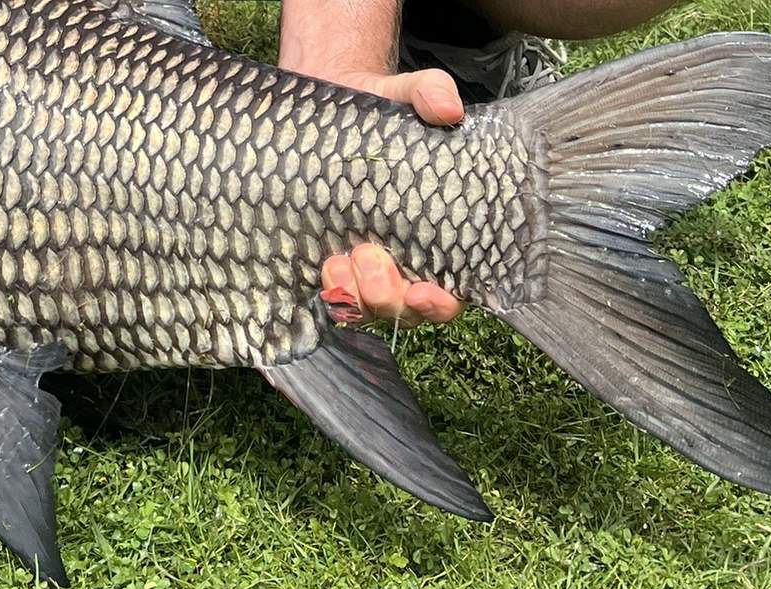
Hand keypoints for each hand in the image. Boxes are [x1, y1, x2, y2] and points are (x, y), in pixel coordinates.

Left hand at [284, 65, 469, 327]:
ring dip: (353, 296)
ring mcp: (362, 269)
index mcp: (435, 238)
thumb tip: (448, 108)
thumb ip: (429, 94)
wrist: (322, 111)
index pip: (448, 294)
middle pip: (402, 311)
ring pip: (364, 310)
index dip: (438, 304)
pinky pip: (331, 298)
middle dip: (387, 296)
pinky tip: (323, 265)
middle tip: (368, 254)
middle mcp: (401, 263)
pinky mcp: (327, 263)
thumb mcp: (403, 96)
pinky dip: (329, 291)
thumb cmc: (376, 112)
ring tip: (337, 261)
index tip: (424, 291)